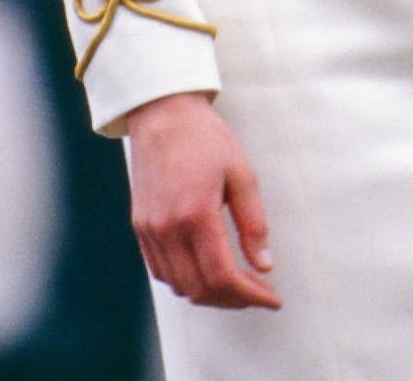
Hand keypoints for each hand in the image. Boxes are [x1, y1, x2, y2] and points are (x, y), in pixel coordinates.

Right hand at [127, 92, 281, 310]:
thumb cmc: (204, 138)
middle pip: (199, 289)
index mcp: (196, 213)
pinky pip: (160, 271)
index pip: (222, 276)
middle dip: (233, 300)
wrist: (163, 113)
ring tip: (236, 284)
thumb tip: (264, 264)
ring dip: (209, 293)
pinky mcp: (140, 226)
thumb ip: (253, 222)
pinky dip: (185, 280)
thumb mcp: (241, 173)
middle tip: (258, 291)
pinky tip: (206, 270)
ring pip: (178, 286)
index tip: (272, 298)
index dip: (250, 295)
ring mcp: (150, 230)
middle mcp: (167, 228)